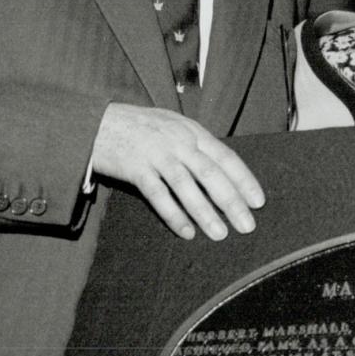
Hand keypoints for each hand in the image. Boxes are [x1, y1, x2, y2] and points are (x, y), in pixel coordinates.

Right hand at [90, 103, 263, 240]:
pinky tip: (187, 232)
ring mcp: (156, 154)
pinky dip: (174, 215)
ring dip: (206, 212)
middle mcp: (178, 141)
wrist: (96, 122)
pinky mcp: (135, 168)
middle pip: (211, 174)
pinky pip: (159, 196)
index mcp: (191, 131)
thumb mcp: (172, 126)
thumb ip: (195, 144)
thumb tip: (221, 168)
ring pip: (187, 186)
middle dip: (232, 201)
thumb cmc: (139, 127)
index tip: (258, 201)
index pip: (226, 157)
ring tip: (220, 234)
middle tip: (247, 225)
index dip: (244, 180)